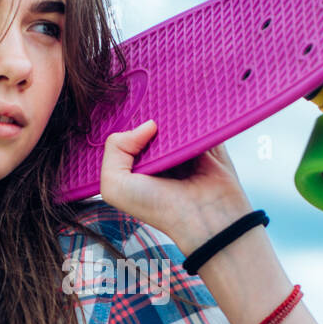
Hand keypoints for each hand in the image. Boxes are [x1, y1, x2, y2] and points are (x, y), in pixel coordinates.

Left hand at [98, 119, 251, 249]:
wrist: (203, 219)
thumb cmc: (158, 208)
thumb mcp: (115, 186)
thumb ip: (114, 150)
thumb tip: (148, 125)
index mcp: (139, 166)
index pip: (129, 133)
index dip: (129, 122)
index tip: (131, 111)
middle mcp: (161, 158)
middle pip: (153, 122)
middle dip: (151, 113)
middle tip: (152, 104)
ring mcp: (185, 149)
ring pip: (176, 119)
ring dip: (174, 113)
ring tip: (171, 106)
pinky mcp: (208, 143)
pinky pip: (202, 119)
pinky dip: (197, 114)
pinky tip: (190, 110)